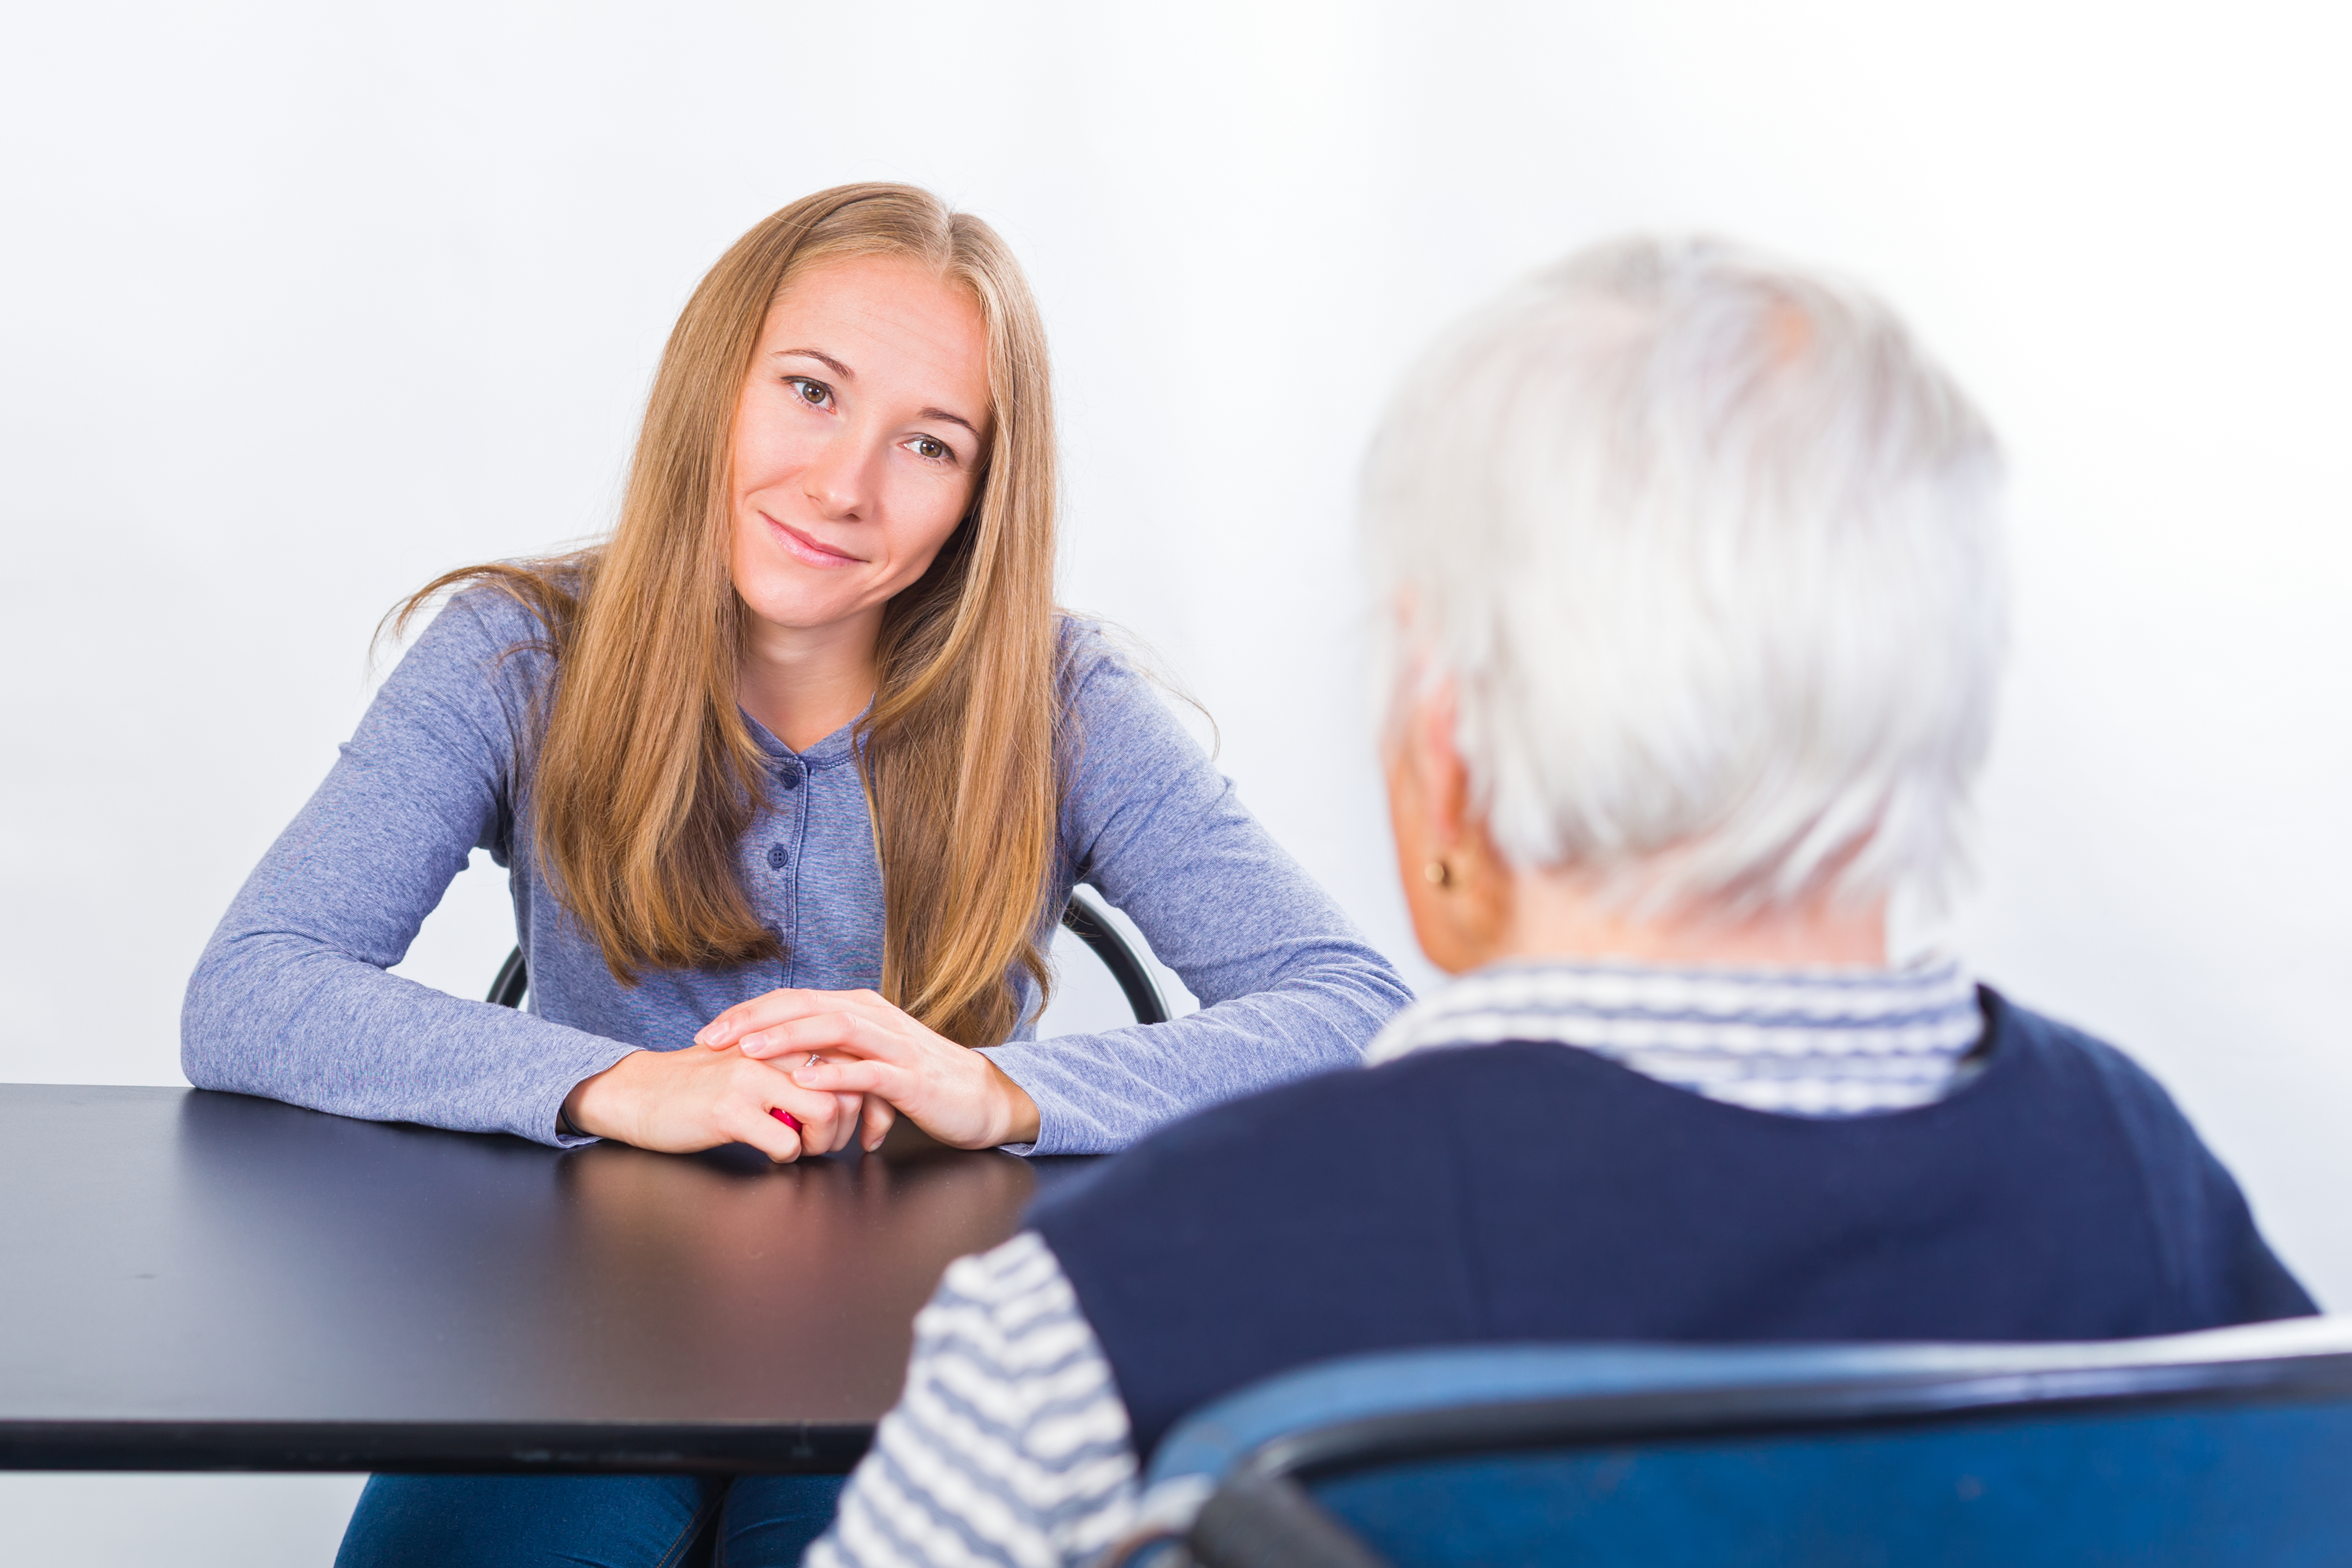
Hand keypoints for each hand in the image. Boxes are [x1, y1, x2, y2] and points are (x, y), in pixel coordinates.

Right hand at [560, 1045, 865, 1162]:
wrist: (637, 1093)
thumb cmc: (698, 1085)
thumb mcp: (753, 1064)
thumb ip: (796, 1068)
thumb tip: (846, 1090)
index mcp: (780, 1036)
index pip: (851, 1056)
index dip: (864, 1093)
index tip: (858, 1119)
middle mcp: (771, 1050)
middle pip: (848, 1083)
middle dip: (850, 1122)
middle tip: (829, 1141)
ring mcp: (751, 1079)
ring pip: (825, 1110)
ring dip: (823, 1141)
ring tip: (803, 1147)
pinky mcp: (730, 1111)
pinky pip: (786, 1142)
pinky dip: (788, 1156)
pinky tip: (771, 1152)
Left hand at [696, 988, 1041, 1149]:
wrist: (980, 1099)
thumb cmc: (920, 1082)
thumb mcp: (866, 1062)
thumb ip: (829, 1057)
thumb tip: (780, 1072)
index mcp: (858, 1010)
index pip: (794, 1001)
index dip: (749, 1013)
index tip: (710, 1033)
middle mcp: (873, 1017)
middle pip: (806, 1005)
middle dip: (754, 1020)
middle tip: (713, 1038)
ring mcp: (894, 1045)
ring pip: (834, 1029)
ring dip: (789, 1038)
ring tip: (750, 1051)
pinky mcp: (912, 1077)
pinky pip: (870, 1072)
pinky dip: (836, 1074)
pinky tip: (806, 1082)